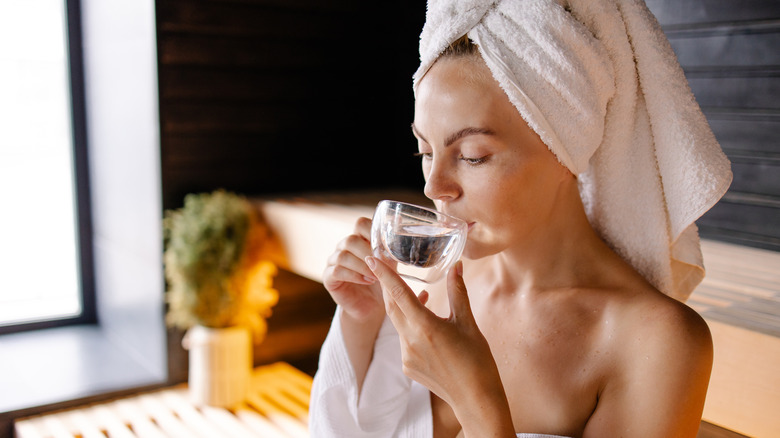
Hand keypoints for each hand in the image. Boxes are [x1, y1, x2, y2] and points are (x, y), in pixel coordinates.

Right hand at [322, 217, 383, 322]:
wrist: (371, 306)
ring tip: (376, 277)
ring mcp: (334, 261)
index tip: (384, 248)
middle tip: (381, 268)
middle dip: (368, 254)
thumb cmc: (382, 283)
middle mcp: (343, 247)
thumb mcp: (390, 266)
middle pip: (351, 240)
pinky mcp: (329, 277)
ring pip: (343, 256)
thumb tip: (399, 244)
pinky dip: (354, 276)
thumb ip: (390, 254)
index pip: (361, 224)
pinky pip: (336, 271)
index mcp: (359, 239)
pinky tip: (366, 281)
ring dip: (362, 267)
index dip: (372, 232)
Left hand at [365, 257, 512, 433]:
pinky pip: (404, 340)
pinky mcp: (407, 367)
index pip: (398, 293)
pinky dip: (410, 326)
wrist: (475, 398)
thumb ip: (458, 292)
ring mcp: (406, 356)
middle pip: (391, 306)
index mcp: (425, 326)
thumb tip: (456, 266)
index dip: (384, 274)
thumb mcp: (468, 322)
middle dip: (388, 286)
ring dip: (403, 307)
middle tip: (386, 267)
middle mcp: (410, 340)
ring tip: (421, 296)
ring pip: (398, 323)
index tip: (372, 258)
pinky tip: (427, 325)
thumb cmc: (477, 359)